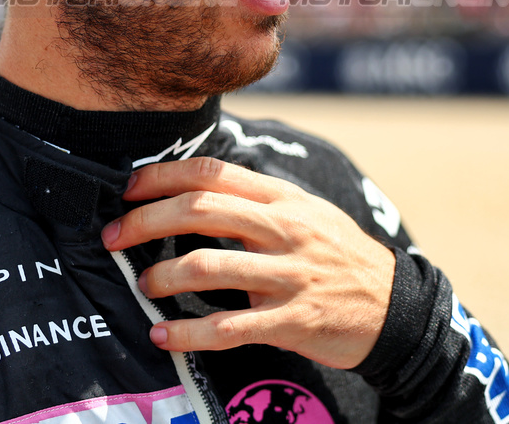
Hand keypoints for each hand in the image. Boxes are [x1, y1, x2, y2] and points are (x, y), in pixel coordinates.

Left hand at [101, 157, 395, 368]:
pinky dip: (186, 333)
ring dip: (160, 276)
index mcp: (284, 199)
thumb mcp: (307, 212)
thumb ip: (258, 200)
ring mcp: (289, 276)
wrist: (395, 307)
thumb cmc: (338, 255)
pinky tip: (162, 335)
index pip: (213, 174)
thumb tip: (195, 188)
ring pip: (208, 267)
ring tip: (142, 285)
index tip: (128, 189)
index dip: (163, 177)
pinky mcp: (292, 321)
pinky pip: (228, 328)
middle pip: (200, 210)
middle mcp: (285, 230)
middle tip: (113, 237)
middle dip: (146, 221)